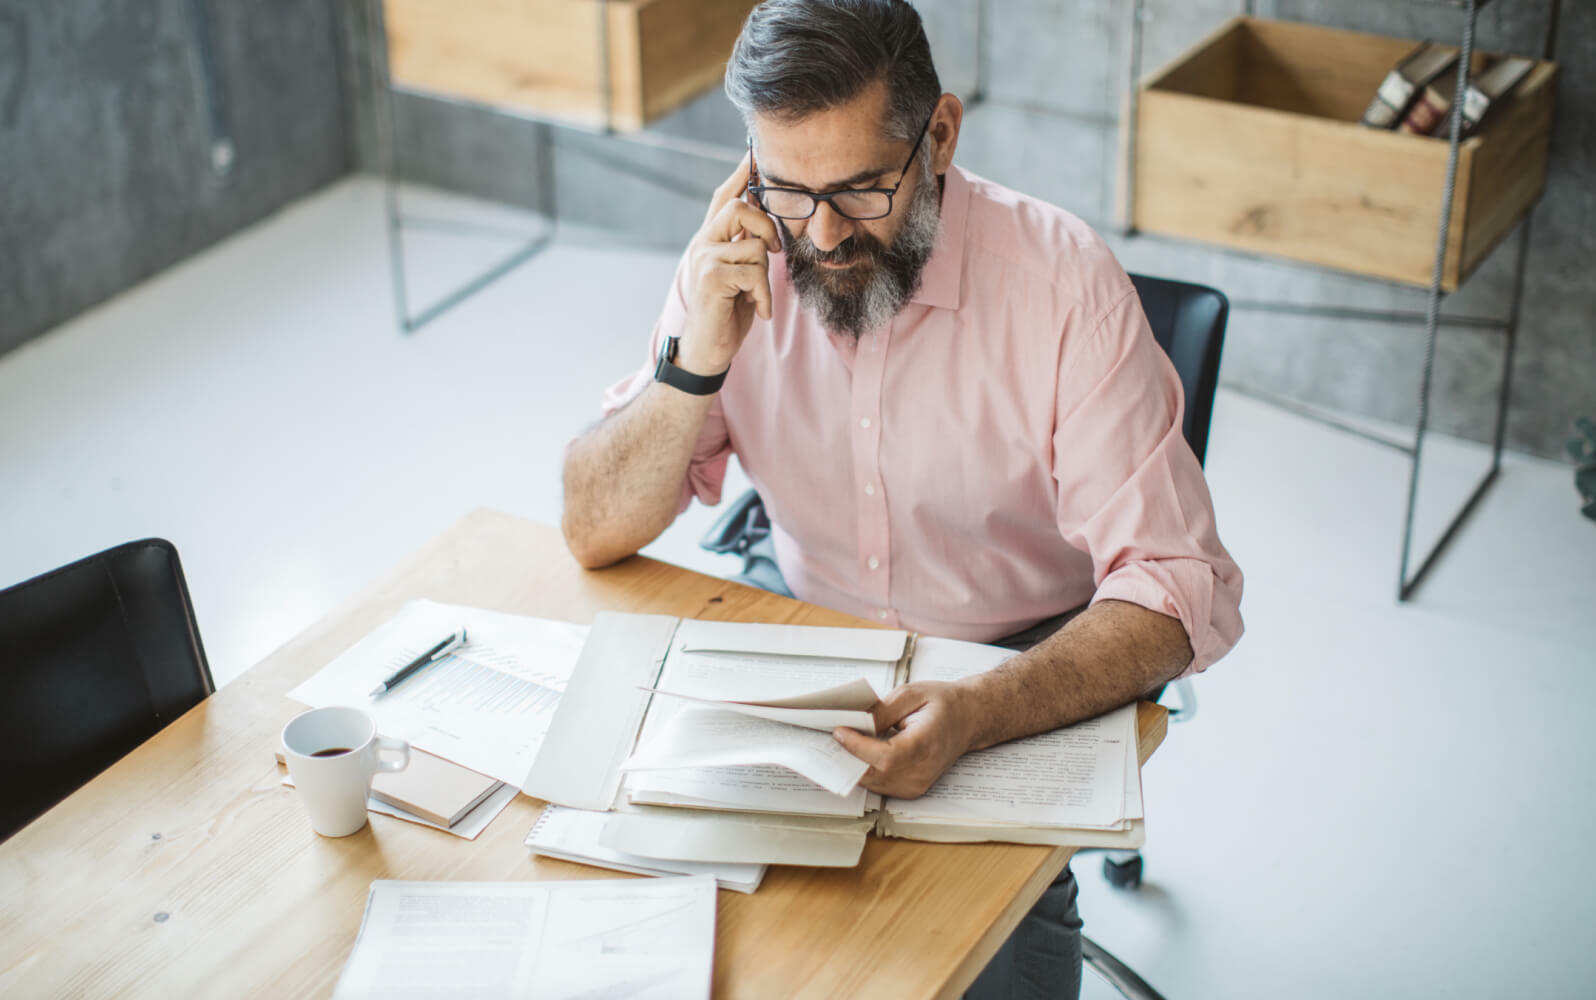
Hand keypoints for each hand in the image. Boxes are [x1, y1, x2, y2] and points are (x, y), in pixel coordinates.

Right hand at [677, 152, 781, 375]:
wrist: (706, 351)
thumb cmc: (727, 313)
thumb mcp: (740, 275)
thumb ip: (746, 248)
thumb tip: (767, 226)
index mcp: (709, 239)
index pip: (723, 196)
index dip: (740, 174)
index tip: (752, 153)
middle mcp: (701, 243)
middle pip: (739, 206)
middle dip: (766, 226)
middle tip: (774, 252)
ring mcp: (703, 258)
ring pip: (755, 245)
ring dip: (765, 276)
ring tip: (755, 296)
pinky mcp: (710, 277)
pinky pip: (755, 272)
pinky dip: (763, 295)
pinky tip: (758, 310)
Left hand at [832, 681, 979, 798]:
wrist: (968, 719)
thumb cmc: (942, 704)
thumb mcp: (911, 694)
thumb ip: (881, 710)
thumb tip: (854, 723)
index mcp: (926, 744)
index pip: (885, 756)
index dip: (857, 746)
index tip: (839, 731)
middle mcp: (923, 771)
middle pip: (874, 775)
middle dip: (847, 758)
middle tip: (830, 738)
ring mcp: (918, 785)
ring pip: (873, 783)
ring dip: (853, 766)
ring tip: (838, 745)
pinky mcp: (912, 790)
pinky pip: (880, 785)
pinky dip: (864, 772)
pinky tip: (855, 755)